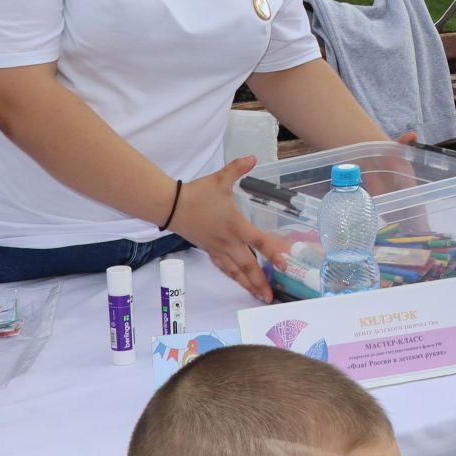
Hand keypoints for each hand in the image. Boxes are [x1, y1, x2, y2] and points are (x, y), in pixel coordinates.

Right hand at [176, 155, 293, 303]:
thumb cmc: (197, 193)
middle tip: (270, 297)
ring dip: (247, 284)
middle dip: (259, 282)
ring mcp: (217, 248)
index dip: (273, 253)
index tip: (284, 264)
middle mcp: (228, 241)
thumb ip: (238, 168)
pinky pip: (223, 267)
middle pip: (247, 265)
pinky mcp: (208, 250)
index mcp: (235, 225)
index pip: (258, 242)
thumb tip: (253, 158)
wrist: (171, 206)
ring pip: (235, 271)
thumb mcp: (220, 179)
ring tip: (258, 296)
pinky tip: (238, 282)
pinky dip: (232, 276)